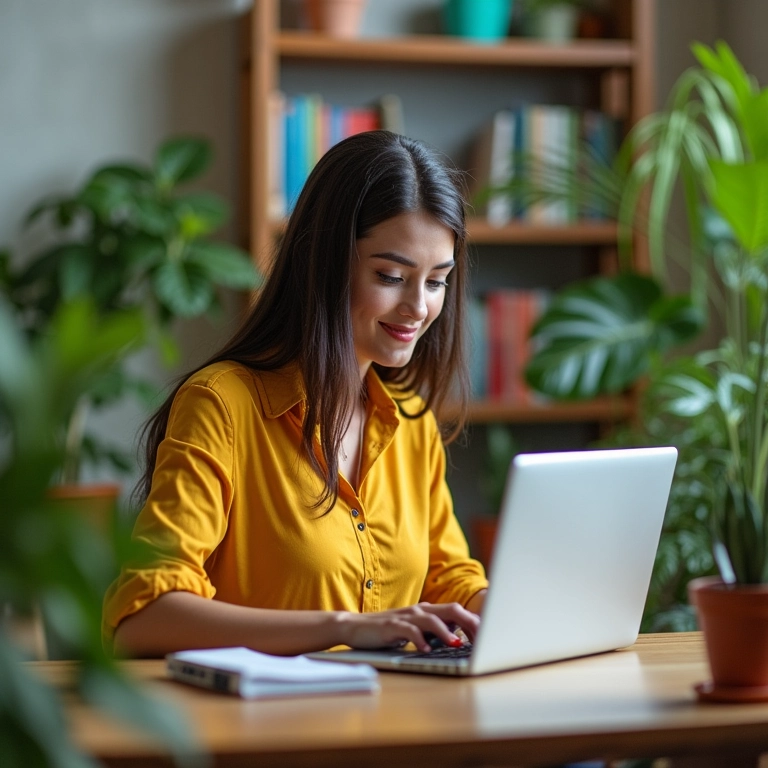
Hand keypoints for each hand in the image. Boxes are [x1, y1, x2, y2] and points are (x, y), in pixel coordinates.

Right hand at [336, 602, 479, 652]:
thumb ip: (435, 631)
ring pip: (432, 619)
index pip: (457, 612)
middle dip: (469, 622)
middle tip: (483, 636)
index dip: (475, 621)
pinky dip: (419, 639)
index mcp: (428, 611)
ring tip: (456, 643)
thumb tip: (460, 637)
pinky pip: (408, 631)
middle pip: (451, 610)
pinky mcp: (391, 626)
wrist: (355, 626)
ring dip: (446, 631)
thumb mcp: (416, 631)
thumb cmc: (389, 631)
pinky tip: (425, 649)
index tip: (490, 635)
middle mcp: (420, 610)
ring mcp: (406, 616)